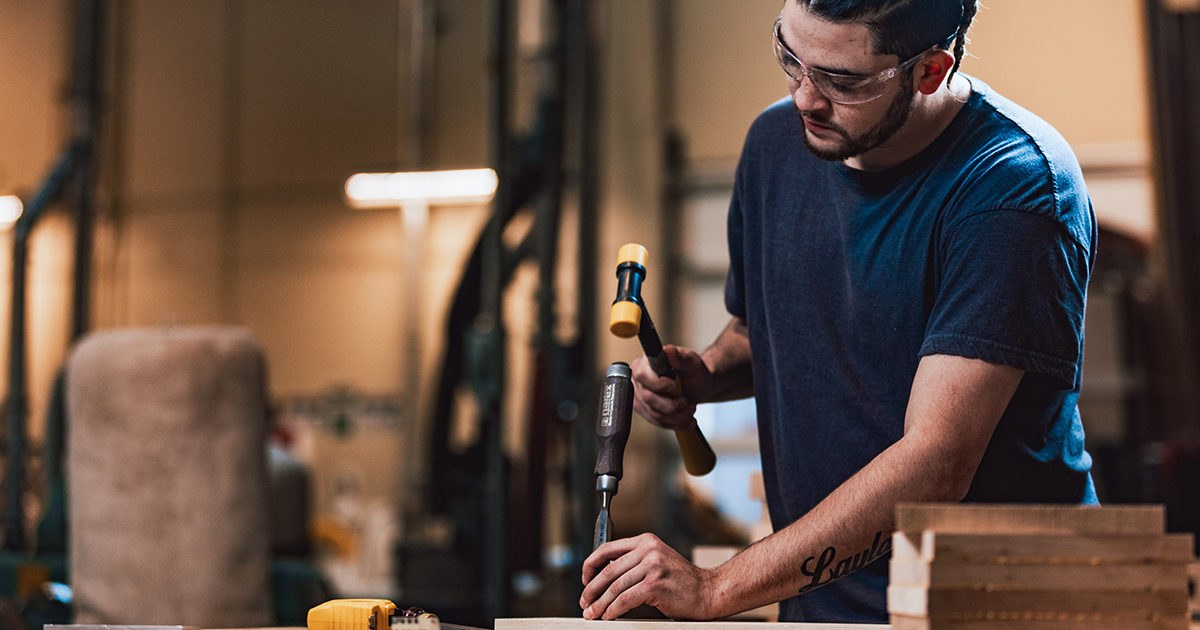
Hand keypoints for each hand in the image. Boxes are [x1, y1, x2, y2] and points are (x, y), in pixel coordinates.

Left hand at [580, 533, 716, 619]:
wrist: (708, 591)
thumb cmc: (682, 581)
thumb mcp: (657, 561)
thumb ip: (634, 562)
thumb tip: (604, 578)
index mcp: (645, 541)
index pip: (607, 548)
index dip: (590, 565)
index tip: (585, 579)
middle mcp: (648, 550)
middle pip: (608, 570)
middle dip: (592, 589)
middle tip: (585, 601)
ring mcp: (652, 566)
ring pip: (615, 587)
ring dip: (600, 603)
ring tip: (593, 613)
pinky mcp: (654, 585)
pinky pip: (625, 599)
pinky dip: (613, 610)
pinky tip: (608, 616)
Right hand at [630, 345, 711, 430]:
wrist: (697, 386)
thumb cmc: (694, 371)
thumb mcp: (692, 362)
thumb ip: (680, 357)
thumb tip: (669, 350)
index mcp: (646, 361)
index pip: (642, 375)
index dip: (658, 384)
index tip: (674, 385)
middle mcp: (638, 378)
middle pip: (648, 399)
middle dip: (672, 405)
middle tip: (686, 401)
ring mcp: (639, 395)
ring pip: (654, 414)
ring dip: (677, 416)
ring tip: (689, 409)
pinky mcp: (644, 409)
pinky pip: (656, 421)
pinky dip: (675, 423)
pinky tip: (686, 419)